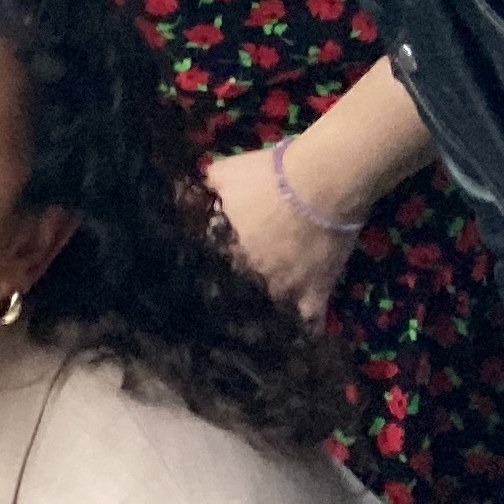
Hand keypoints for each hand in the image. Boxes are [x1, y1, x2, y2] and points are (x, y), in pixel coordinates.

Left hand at [211, 145, 355, 323]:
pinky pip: (308, 322)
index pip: (210, 272)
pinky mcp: (313, 294)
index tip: (218, 270)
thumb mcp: (225, 174)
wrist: (321, 181)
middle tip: (247, 288)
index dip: (213, 272)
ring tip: (270, 312)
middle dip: (239, 292)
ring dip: (268, 309)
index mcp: (224, 253)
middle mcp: (248, 278)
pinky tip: (304, 329)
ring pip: (268, 311)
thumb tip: (182, 191)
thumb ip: (204, 188)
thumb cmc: (269, 175)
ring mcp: (281, 289)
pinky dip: (306, 326)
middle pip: (238, 295)